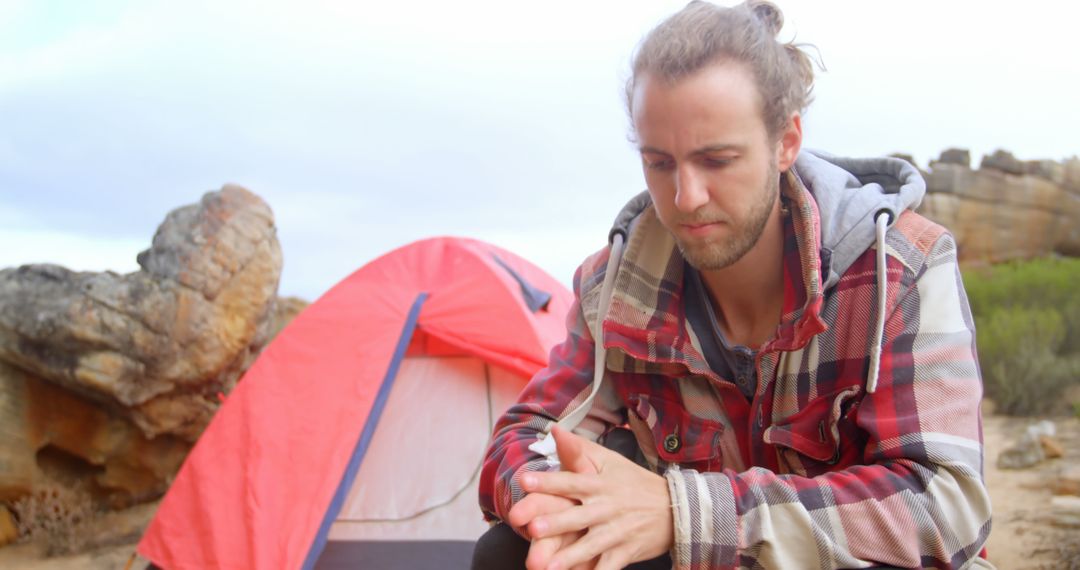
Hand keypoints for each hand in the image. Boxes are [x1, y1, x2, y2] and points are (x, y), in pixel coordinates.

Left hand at [512, 425, 673, 569]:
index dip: (548, 482)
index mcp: (599, 485)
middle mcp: (607, 508)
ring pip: (591, 546)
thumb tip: (555, 430)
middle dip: (557, 523)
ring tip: (549, 567)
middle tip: (533, 527)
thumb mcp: (610, 461)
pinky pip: (609, 566)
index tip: (525, 482)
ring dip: (570, 557)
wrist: (675, 508)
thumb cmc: (635, 482)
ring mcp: (617, 532)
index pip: (571, 481)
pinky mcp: (626, 552)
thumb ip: (579, 449)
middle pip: (578, 516)